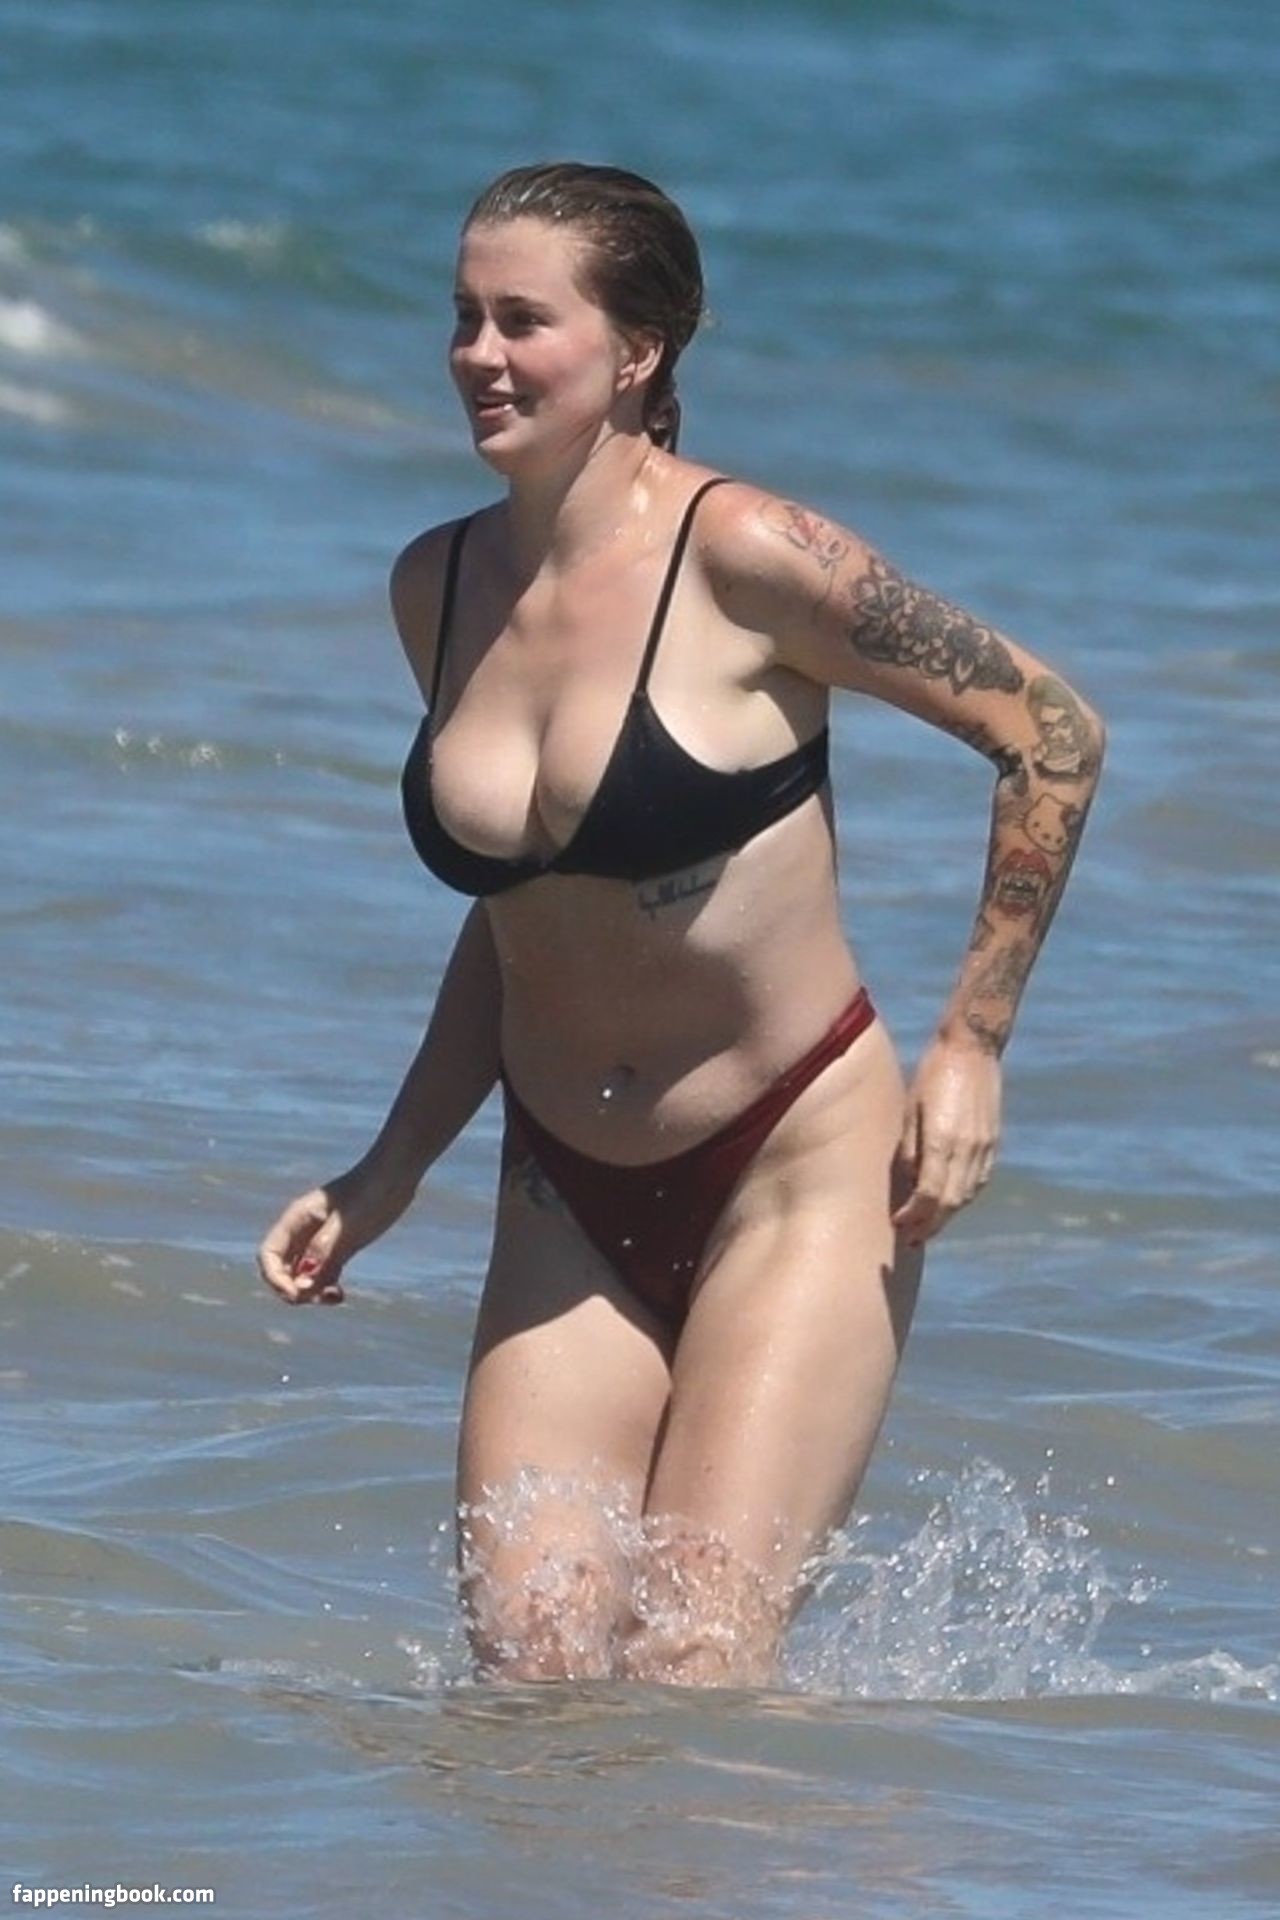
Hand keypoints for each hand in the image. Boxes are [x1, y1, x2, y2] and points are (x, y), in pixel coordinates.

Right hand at [257, 1160, 415, 1304]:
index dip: (275, 1279)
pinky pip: (321, 1275)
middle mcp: (304, 1231)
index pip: (269, 1255)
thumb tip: (302, 1286)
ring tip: (336, 1296)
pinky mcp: (339, 1247)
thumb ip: (324, 1253)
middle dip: (295, 1289)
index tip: (296, 1294)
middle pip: (282, 1270)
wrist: (396, 1175)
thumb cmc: (371, 1192)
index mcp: (297, 1219)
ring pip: (302, 1275)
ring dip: (311, 1292)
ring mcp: (321, 1240)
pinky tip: (341, 1295)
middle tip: (321, 1297)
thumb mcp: (348, 1224)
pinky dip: (326, 1288)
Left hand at [891, 1036, 1001, 1246]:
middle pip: (951, 1203)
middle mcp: (968, 1148)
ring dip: (949, 1215)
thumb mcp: (909, 1108)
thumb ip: (908, 1148)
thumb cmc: (931, 1074)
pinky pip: (980, 1180)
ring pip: (968, 1195)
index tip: (898, 1223)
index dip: (914, 1215)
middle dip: (931, 1225)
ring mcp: (984, 1146)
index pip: (930, 1194)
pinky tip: (951, 1202)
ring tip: (929, 1226)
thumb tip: (906, 1183)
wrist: (972, 1048)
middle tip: (912, 1238)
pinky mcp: (993, 1141)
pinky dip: (965, 1197)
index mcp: (943, 1140)